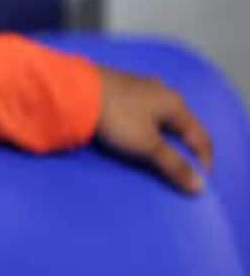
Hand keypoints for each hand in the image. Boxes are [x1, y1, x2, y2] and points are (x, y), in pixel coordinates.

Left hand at [95, 67, 213, 194]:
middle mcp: (161, 92)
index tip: (198, 183)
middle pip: (182, 126)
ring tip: (157, 157)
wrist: (72, 90)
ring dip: (163, 138)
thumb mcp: (147, 145)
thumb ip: (173, 165)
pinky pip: (140, 113)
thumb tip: (199, 187)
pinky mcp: (117, 89)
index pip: (201, 137)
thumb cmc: (116, 117)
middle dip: (183, 148)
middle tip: (179, 171)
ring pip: (160, 118)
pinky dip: (144, 128)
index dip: (204, 161)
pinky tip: (135, 136)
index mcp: (175, 103)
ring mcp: (138, 88)